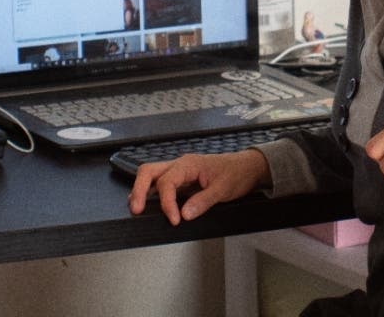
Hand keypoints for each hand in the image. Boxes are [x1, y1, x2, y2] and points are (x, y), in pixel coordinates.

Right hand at [127, 148, 270, 224]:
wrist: (247, 167)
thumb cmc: (236, 173)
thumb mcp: (224, 189)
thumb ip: (203, 201)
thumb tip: (185, 214)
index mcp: (189, 164)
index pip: (168, 182)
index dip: (167, 203)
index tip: (174, 220)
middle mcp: (180, 165)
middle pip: (149, 171)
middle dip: (139, 189)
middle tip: (136, 209)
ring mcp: (179, 171)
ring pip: (151, 175)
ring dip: (141, 190)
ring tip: (137, 208)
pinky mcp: (181, 179)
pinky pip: (160, 183)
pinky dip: (151, 193)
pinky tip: (150, 205)